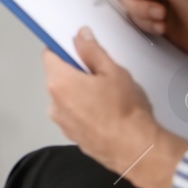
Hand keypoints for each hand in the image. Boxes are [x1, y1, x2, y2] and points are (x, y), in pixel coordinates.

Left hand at [43, 29, 187, 187]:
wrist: (136, 149)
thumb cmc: (125, 113)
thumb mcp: (112, 71)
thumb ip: (92, 51)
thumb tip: (81, 37)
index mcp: (60, 82)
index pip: (50, 55)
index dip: (64, 48)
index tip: (77, 47)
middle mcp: (55, 103)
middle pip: (59, 76)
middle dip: (78, 72)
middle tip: (102, 74)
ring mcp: (62, 122)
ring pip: (68, 97)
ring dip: (82, 93)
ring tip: (109, 96)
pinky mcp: (73, 135)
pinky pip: (76, 115)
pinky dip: (87, 111)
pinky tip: (108, 112)